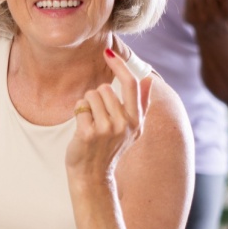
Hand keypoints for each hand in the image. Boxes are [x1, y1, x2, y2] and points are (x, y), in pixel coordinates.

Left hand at [66, 34, 153, 183]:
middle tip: (97, 118)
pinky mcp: (87, 133)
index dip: (119, 66)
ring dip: (86, 105)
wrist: (93, 176)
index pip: (131, 84)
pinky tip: (81, 129)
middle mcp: (123, 124)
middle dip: (97, 97)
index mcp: (136, 120)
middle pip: (106, 88)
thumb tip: (150, 80)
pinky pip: (79, 106)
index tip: (108, 52)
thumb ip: (141, 104)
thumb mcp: (132, 130)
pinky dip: (77, 114)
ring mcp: (106, 129)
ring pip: (91, 95)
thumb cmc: (110, 149)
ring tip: (90, 123)